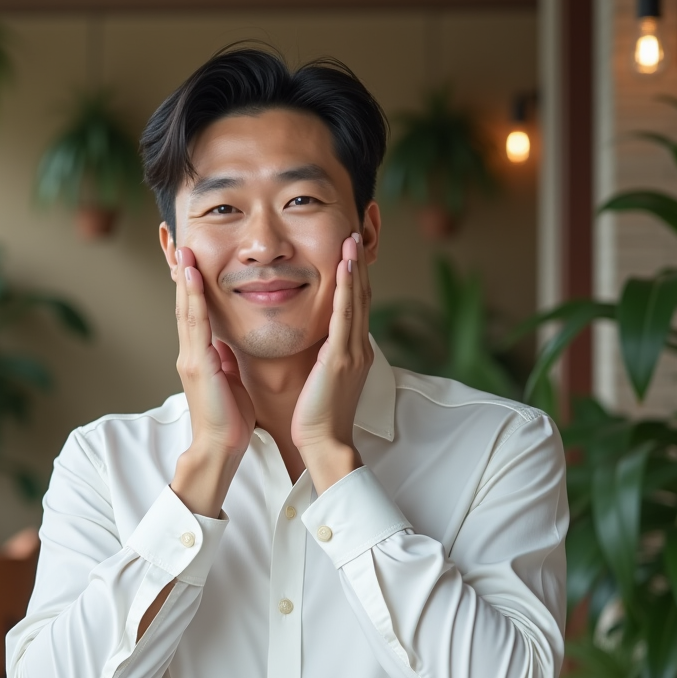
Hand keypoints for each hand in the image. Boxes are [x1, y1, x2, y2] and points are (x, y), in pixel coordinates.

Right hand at [170, 247, 254, 515]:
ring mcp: (191, 358)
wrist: (220, 448)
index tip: (191, 260)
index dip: (192, 286)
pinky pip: (196, 326)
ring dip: (185, 279)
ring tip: (183, 251)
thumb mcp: (228, 381)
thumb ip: (223, 360)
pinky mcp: (198, 365)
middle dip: (182, 274)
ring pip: (186, 310)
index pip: (194, 313)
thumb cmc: (229, 419)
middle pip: (185, 305)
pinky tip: (193, 279)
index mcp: (200, 356)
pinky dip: (193, 300)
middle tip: (179, 242)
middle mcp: (191, 353)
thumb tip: (224, 344)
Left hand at [291, 233, 372, 490]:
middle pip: (361, 297)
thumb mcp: (321, 380)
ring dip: (355, 268)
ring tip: (352, 239)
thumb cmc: (316, 418)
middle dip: (358, 264)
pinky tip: (345, 267)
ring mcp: (352, 352)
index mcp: (352, 352)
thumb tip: (316, 344)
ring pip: (356, 301)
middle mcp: (357, 348)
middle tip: (355, 233)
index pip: (354, 307)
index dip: (354, 278)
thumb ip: (321, 358)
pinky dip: (347, 289)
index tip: (349, 252)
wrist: (324, 444)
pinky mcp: (340, 359)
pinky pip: (345, 317)